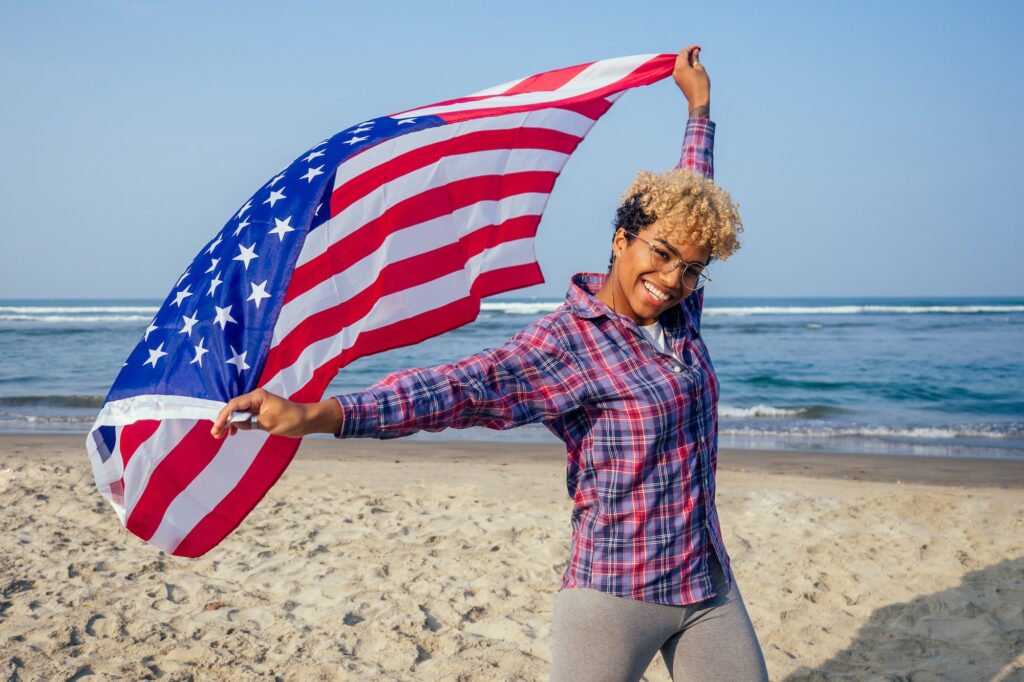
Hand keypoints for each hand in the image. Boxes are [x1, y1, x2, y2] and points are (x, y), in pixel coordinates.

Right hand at [210, 388, 341, 438]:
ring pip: (237, 413)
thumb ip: (249, 422)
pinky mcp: (260, 413)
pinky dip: (238, 424)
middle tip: (215, 434)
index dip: (223, 416)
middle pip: (233, 408)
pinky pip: (244, 417)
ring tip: (220, 436)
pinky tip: (233, 432)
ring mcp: (257, 405)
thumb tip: (233, 423)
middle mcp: (255, 398)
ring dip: (229, 423)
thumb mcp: (268, 422)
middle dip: (223, 420)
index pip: (234, 404)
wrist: (305, 420)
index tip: (216, 428)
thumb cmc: (290, 419)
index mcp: (257, 396)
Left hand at [673, 44, 709, 117]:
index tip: (698, 47)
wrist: (698, 100)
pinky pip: (679, 69)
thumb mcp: (699, 69)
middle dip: (687, 52)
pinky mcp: (677, 81)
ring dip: (686, 58)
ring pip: (679, 63)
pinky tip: (691, 64)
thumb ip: (695, 59)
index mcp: (681, 67)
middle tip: (696, 50)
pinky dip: (685, 65)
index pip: (684, 53)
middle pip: (680, 57)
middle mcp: (676, 71)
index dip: (691, 48)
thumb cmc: (701, 84)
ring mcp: (675, 76)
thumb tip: (695, 51)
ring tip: (695, 57)